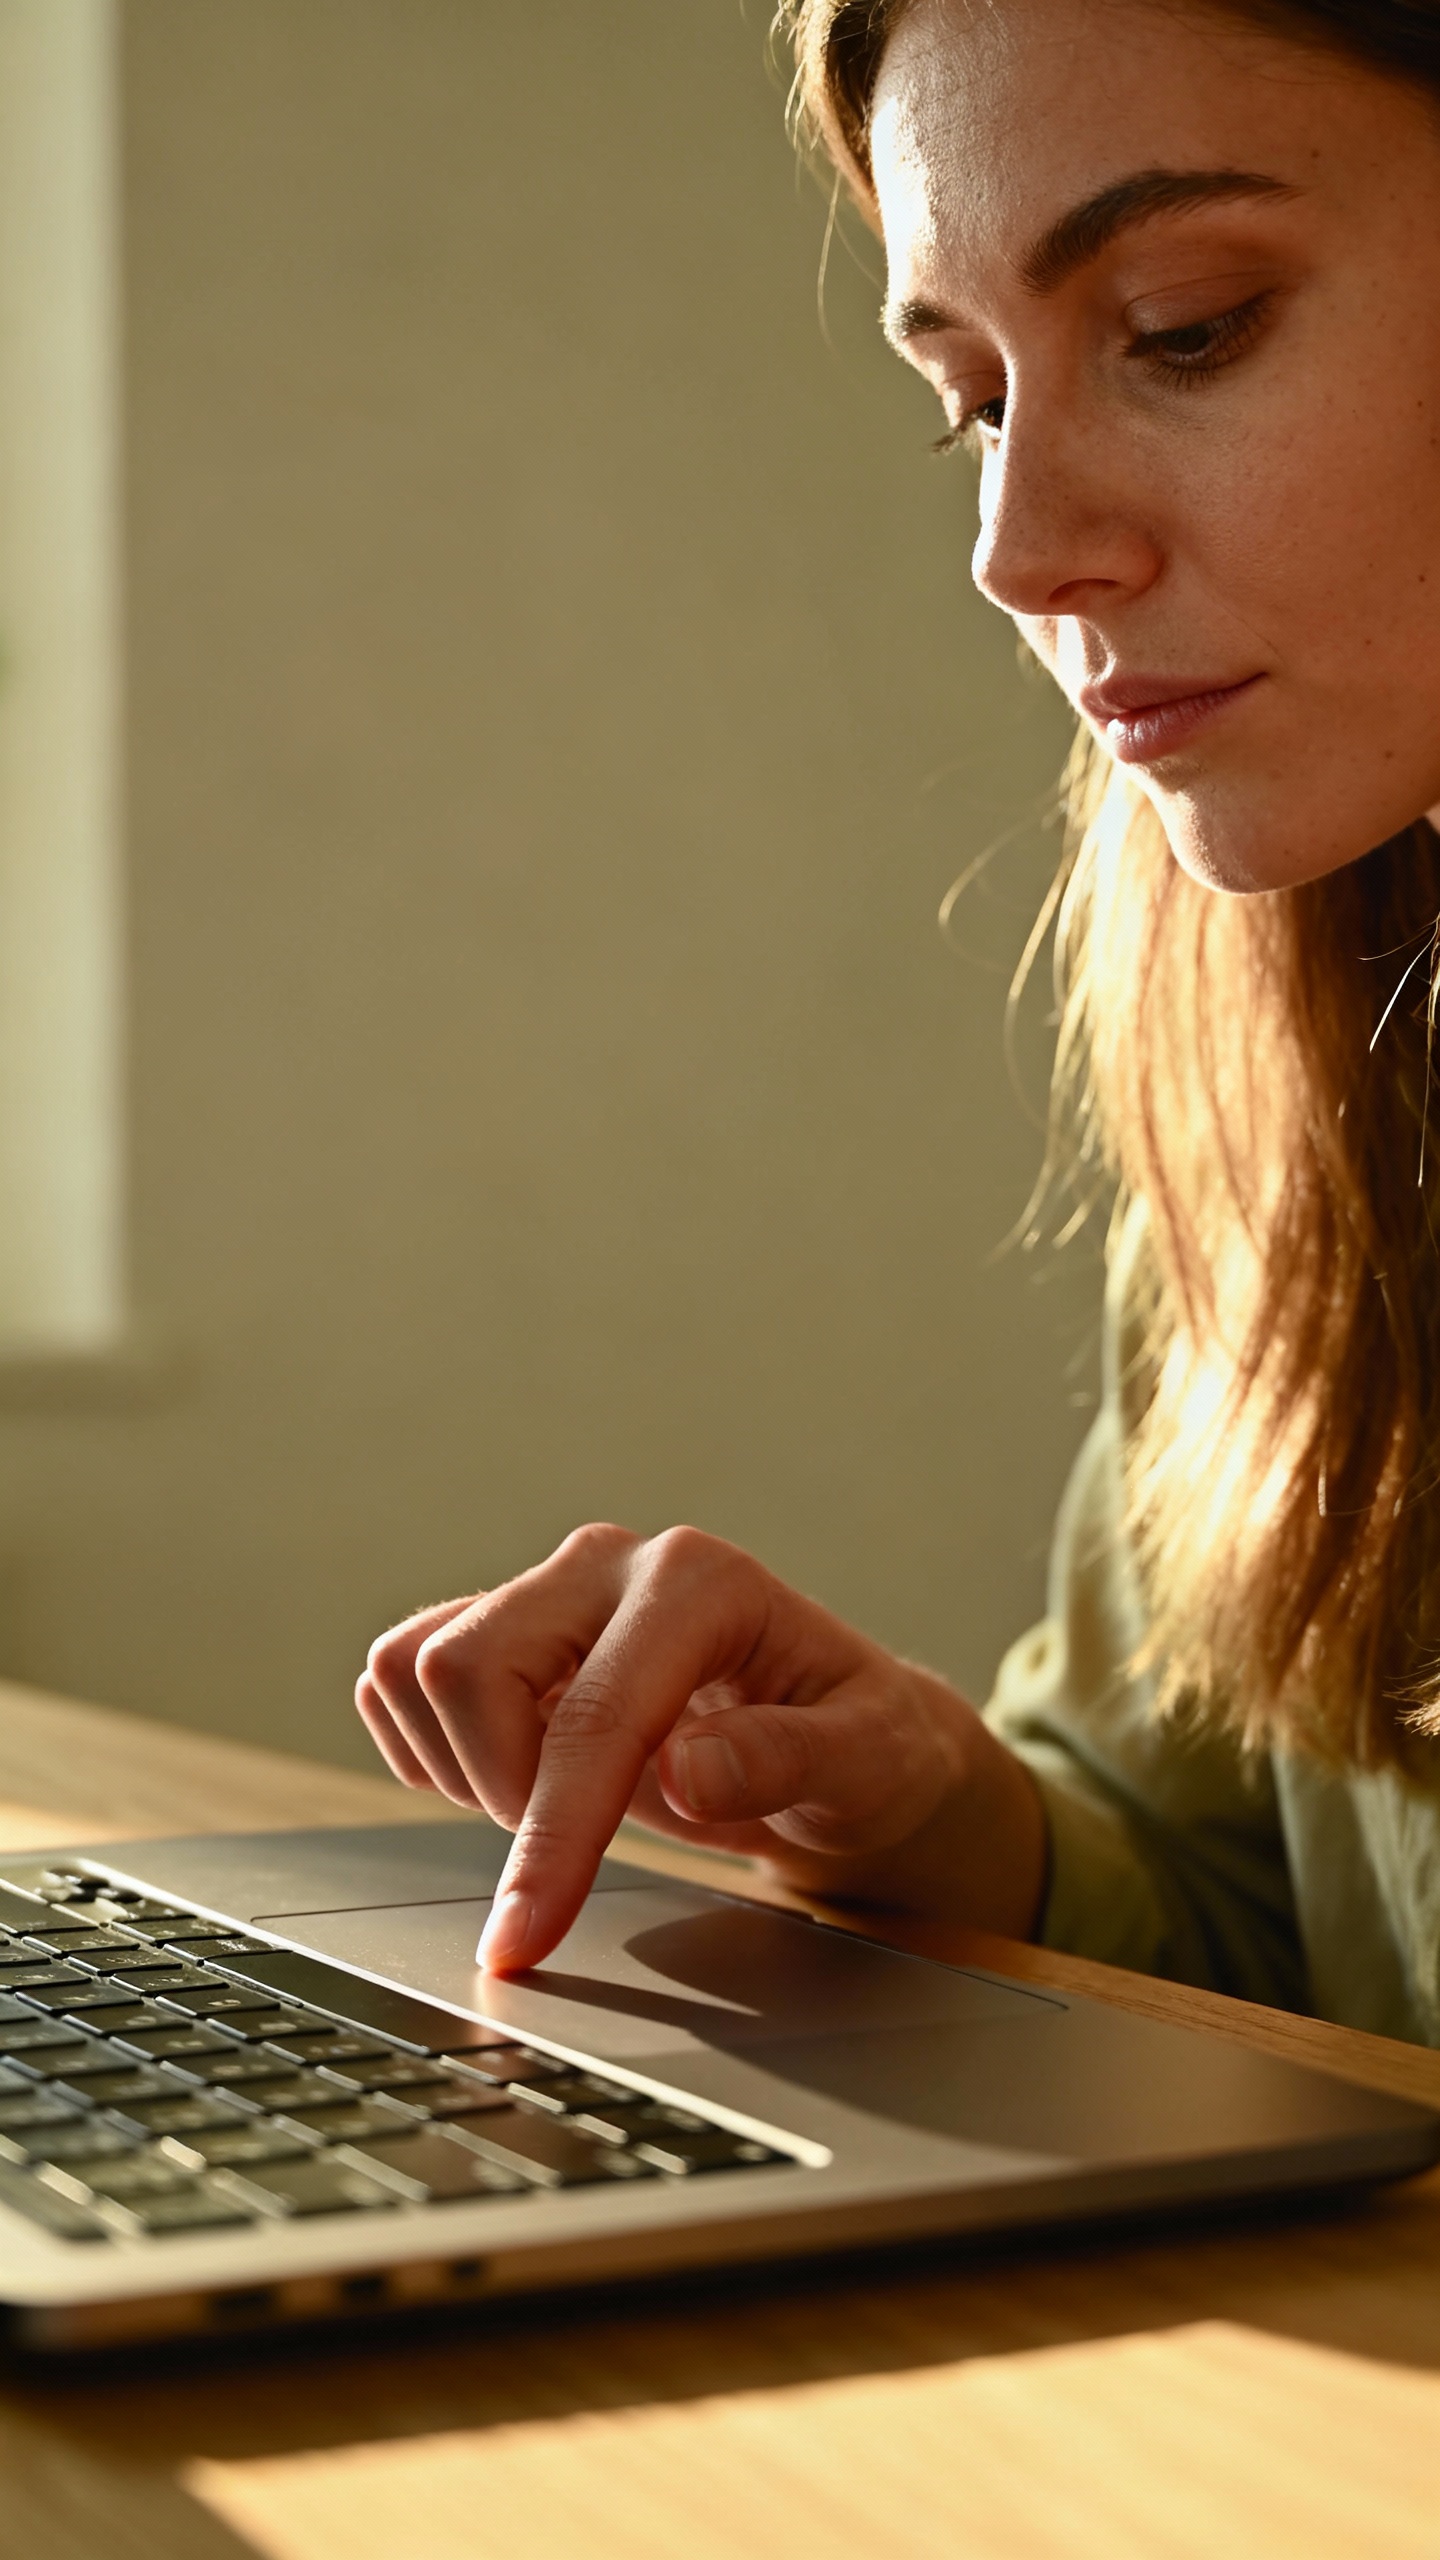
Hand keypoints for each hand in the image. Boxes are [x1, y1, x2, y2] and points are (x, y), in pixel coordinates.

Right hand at [356, 1523, 1045, 1969]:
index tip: (525, 1936)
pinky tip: (514, 1781)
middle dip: (499, 1790)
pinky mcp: (506, 1626)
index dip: (551, 1835)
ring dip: (459, 1766)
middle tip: (574, 1849)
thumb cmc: (864, 1745)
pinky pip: (400, 1676)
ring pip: (415, 1664)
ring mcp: (549, 1591)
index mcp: (700, 1583)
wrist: (840, 1734)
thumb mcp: (869, 1763)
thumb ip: (790, 1759)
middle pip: (466, 1666)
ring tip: (552, 1806)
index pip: (592, 1715)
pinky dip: (429, 1749)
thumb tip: (688, 1771)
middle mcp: (609, 1566)